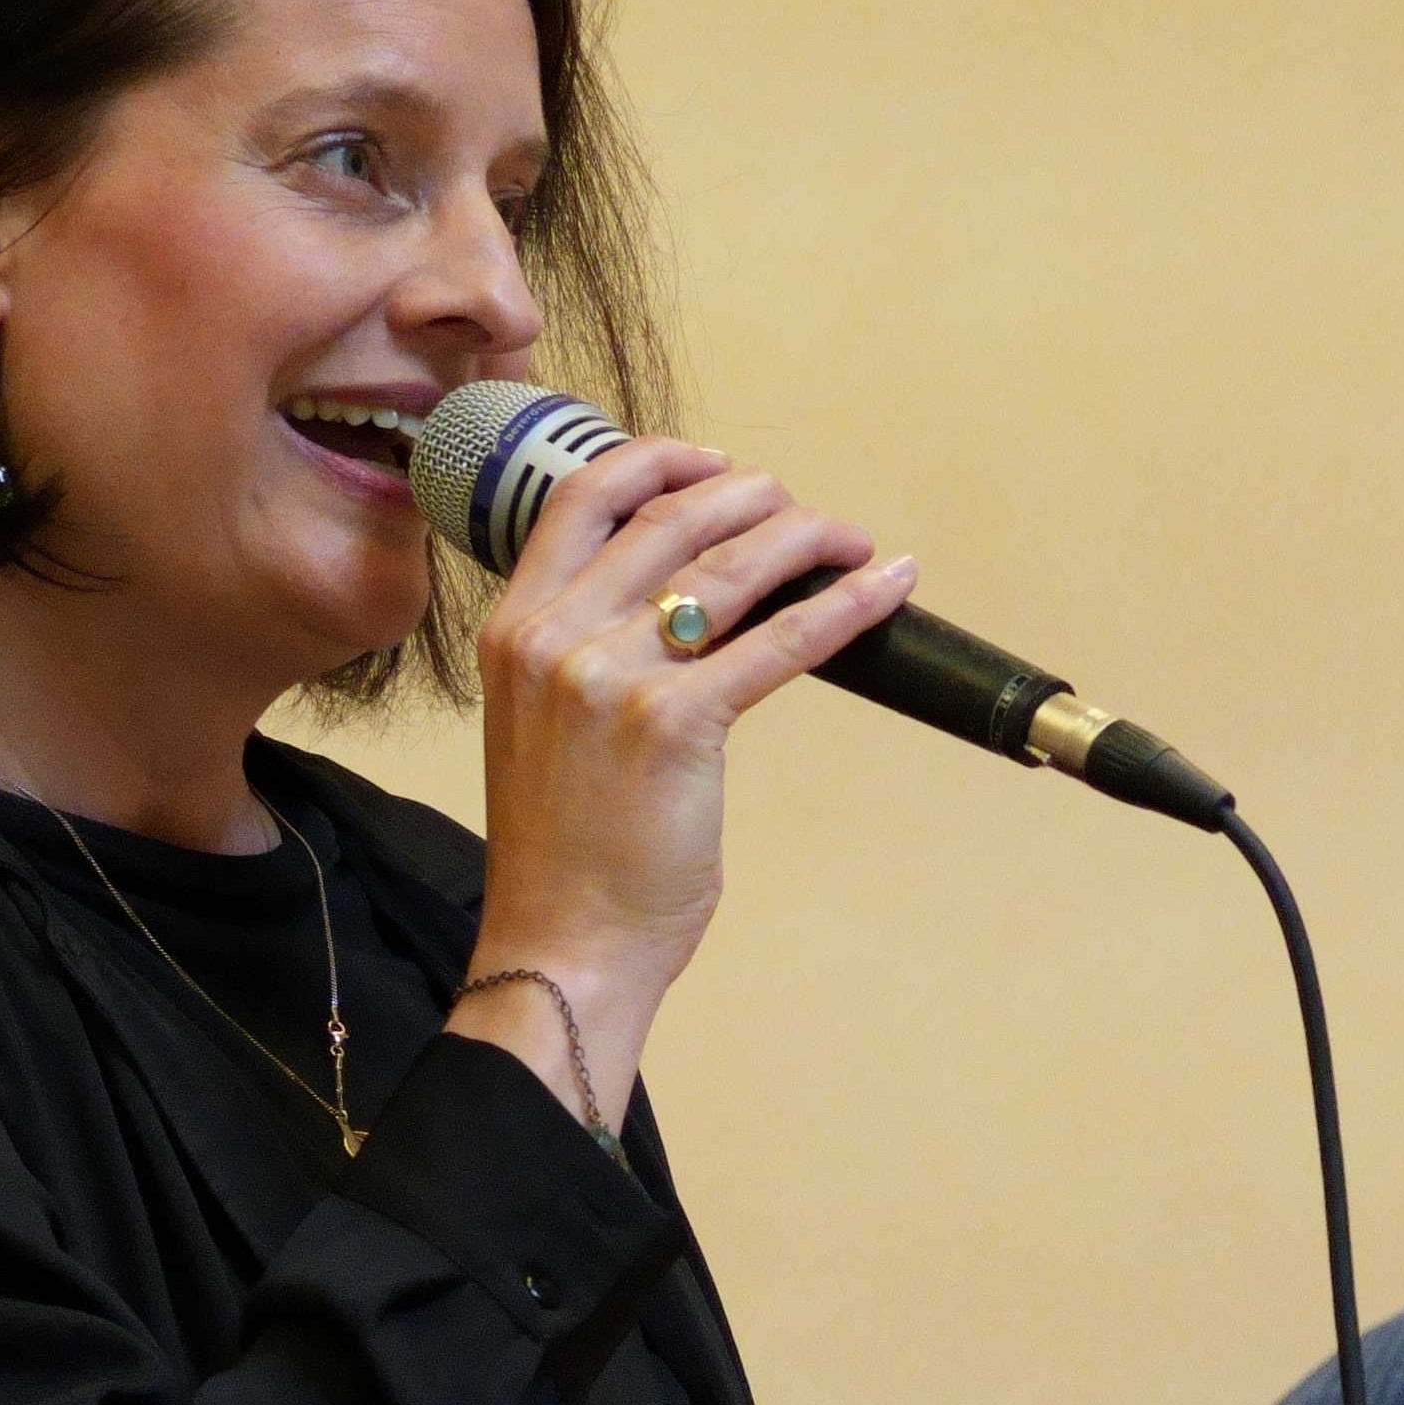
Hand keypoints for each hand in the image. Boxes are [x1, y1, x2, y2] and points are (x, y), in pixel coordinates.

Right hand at [452, 433, 920, 1129]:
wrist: (561, 943)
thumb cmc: (565, 852)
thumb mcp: (546, 725)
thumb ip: (588, 653)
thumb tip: (679, 605)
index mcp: (515, 627)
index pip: (585, 497)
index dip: (663, 461)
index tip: (720, 464)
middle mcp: (555, 636)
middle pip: (671, 519)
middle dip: (755, 500)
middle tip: (801, 514)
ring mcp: (611, 675)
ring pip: (730, 565)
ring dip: (807, 537)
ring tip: (852, 539)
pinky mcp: (675, 722)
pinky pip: (780, 639)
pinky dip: (846, 604)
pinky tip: (888, 584)